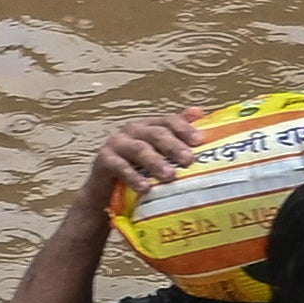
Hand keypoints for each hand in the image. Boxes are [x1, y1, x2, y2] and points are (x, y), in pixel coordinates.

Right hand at [80, 111, 201, 211]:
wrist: (105, 190)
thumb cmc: (137, 169)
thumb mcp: (158, 152)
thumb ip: (175, 134)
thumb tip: (199, 111)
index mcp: (149, 125)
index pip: (169, 121)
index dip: (184, 128)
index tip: (199, 140)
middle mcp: (133, 129)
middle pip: (156, 134)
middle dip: (174, 147)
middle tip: (189, 160)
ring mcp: (117, 143)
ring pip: (140, 150)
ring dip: (156, 162)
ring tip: (170, 176)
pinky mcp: (104, 160)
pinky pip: (120, 167)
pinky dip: (133, 177)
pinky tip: (145, 188)